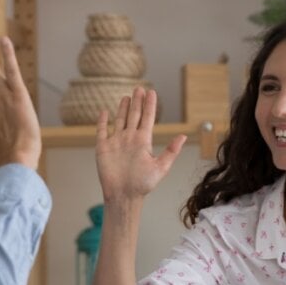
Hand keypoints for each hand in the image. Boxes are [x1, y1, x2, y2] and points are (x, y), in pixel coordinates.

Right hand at [94, 87, 184, 204]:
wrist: (123, 195)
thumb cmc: (142, 185)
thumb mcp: (160, 167)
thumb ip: (171, 151)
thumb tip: (183, 136)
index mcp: (143, 141)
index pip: (147, 118)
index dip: (150, 105)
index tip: (152, 92)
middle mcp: (130, 139)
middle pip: (134, 115)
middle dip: (137, 102)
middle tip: (140, 88)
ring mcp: (116, 142)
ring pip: (120, 120)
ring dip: (123, 108)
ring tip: (127, 97)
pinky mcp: (103, 148)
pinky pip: (102, 131)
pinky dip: (102, 121)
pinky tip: (104, 112)